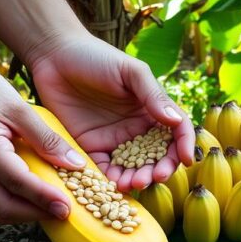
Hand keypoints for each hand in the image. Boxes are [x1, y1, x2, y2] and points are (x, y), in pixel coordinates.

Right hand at [0, 54, 85, 223]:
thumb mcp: (18, 107)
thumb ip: (46, 138)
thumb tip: (75, 164)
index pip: (18, 184)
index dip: (44, 199)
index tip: (68, 209)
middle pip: (4, 208)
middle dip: (36, 215)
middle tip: (66, 213)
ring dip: (26, 213)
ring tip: (54, 206)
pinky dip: (17, 201)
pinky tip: (37, 193)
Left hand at [27, 32, 195, 190]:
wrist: (54, 56)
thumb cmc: (96, 56)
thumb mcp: (131, 72)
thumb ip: (153, 96)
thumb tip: (176, 121)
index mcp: (152, 110)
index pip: (176, 132)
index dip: (184, 146)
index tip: (187, 160)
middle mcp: (137, 129)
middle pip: (157, 157)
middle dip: (159, 170)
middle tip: (155, 176)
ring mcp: (114, 141)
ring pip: (132, 168)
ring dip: (136, 180)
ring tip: (132, 184)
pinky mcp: (89, 148)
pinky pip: (103, 170)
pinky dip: (109, 181)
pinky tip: (111, 186)